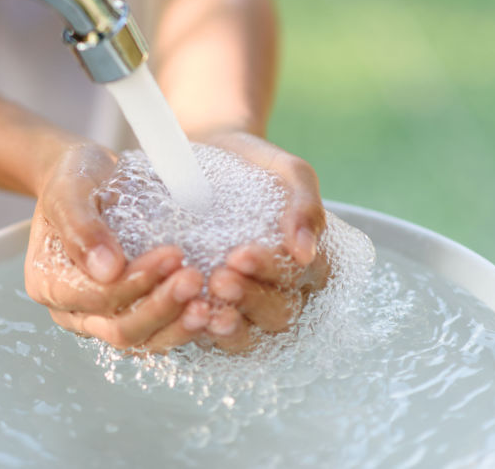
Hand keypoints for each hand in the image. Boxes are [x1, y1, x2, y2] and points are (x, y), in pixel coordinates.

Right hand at [24, 141, 210, 350]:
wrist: (91, 175)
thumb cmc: (75, 177)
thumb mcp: (69, 189)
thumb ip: (80, 227)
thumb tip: (106, 270)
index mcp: (49, 283)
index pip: (95, 299)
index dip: (134, 283)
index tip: (171, 255)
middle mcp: (75, 310)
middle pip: (121, 330)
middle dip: (161, 307)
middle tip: (194, 278)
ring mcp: (105, 316)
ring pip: (145, 339)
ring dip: (179, 325)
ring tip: (210, 304)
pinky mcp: (135, 313)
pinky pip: (161, 330)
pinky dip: (186, 324)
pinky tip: (214, 309)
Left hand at [194, 130, 330, 351]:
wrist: (206, 156)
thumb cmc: (252, 163)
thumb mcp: (286, 171)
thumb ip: (305, 204)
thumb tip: (306, 251)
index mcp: (308, 262)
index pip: (300, 280)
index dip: (272, 272)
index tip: (241, 254)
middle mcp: (283, 291)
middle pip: (279, 314)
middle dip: (250, 299)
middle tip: (220, 278)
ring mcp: (247, 307)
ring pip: (250, 337)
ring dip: (229, 327)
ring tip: (203, 308)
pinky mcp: (214, 313)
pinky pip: (214, 338)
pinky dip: (202, 333)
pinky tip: (186, 318)